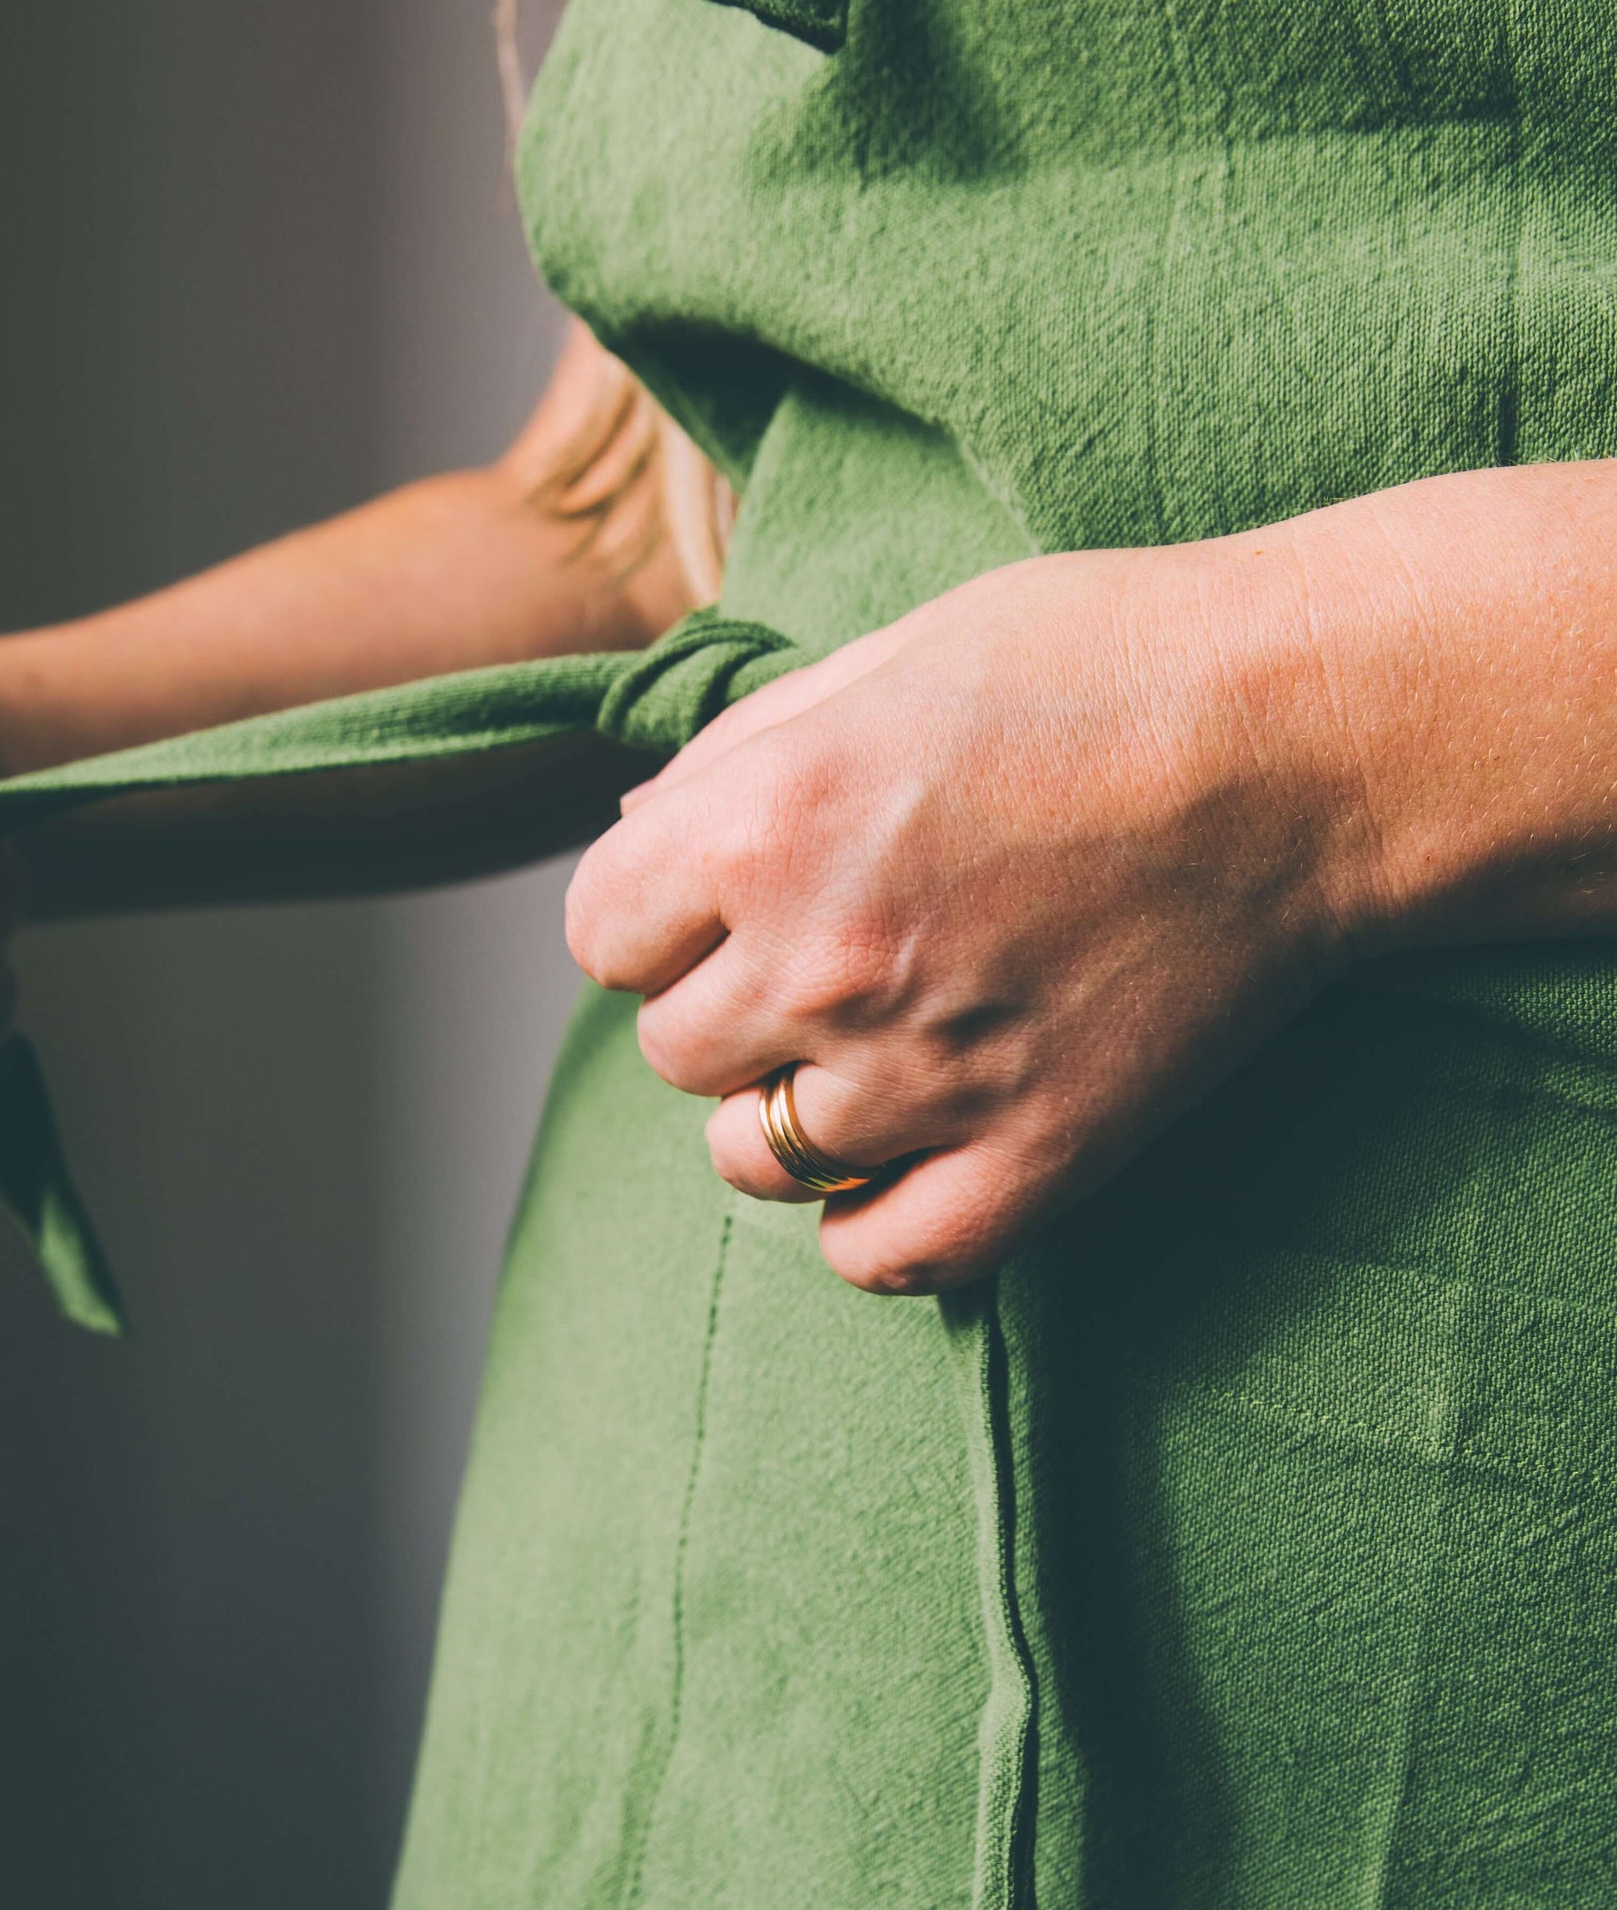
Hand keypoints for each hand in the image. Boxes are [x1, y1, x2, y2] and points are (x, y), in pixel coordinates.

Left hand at [566, 535, 1388, 1293]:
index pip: (601, 933)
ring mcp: (926, 1077)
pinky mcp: (1034, 1156)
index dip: (655, 914)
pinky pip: (878, 1251)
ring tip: (871, 1048)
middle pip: (674, 1050)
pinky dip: (866, 1221)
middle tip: (824, 955)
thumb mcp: (887, 658)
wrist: (1307, 739)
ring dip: (788, 1111)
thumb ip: (736, 757)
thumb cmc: (1099, 664)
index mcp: (766, 825)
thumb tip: (630, 836)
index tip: (720, 898)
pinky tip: (900, 1161)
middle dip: (725, 1005)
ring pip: (757, 1159)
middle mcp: (822, 964)